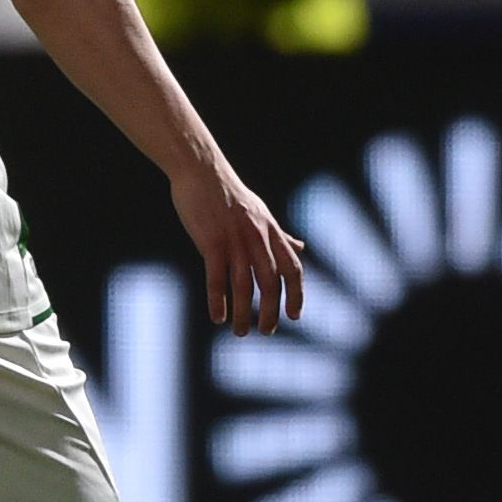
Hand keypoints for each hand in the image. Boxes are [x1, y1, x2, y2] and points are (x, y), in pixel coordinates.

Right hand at [173, 158, 304, 336]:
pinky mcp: (211, 241)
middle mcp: (257, 238)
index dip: (296, 293)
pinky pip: (217, 278)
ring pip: (244, 285)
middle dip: (271, 311)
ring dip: (244, 313)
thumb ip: (280, 235)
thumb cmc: (228, 193)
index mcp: (271, 231)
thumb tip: (300, 246)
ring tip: (240, 332)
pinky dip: (218, 301)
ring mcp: (235, 240)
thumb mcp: (261, 213)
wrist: (201, 169)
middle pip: (271, 282)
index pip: (292, 268)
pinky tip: (217, 317)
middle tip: (266, 331)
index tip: (294, 316)